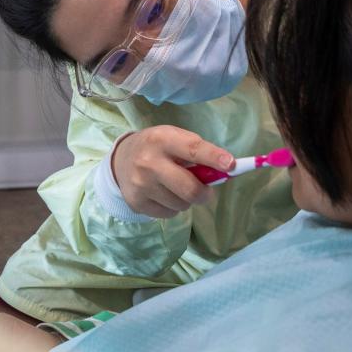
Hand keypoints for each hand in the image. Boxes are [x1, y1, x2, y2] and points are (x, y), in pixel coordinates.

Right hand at [111, 126, 234, 217]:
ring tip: (176, 187)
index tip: (231, 165)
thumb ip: (197, 151)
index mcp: (162, 139)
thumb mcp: (174, 139)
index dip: (214, 157)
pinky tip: (164, 194)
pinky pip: (170, 213)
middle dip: (205, 193)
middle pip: (189, 188)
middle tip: (207, 192)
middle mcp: (149, 162)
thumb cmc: (157, 147)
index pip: (193, 149)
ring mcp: (141, 185)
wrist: (121, 160)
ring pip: (182, 204)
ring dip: (187, 199)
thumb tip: (225, 171)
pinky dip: (174, 206)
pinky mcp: (137, 203)